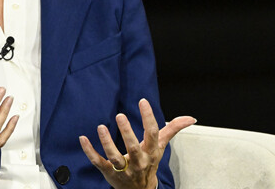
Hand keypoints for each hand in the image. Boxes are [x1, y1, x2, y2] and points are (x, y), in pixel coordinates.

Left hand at [79, 99, 195, 188]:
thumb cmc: (148, 163)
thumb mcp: (160, 147)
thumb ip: (173, 130)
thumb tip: (191, 118)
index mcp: (151, 152)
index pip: (152, 134)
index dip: (148, 118)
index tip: (143, 101)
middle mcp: (138, 162)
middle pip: (133, 148)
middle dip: (127, 133)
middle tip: (120, 115)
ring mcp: (123, 169)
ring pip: (114, 157)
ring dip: (106, 142)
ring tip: (101, 127)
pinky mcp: (108, 173)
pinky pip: (98, 162)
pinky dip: (89, 151)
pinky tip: (83, 138)